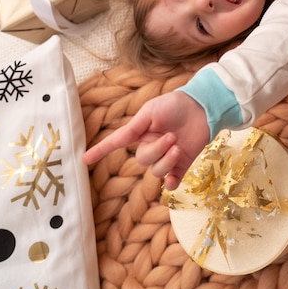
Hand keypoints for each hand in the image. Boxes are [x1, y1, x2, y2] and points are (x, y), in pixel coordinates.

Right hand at [82, 91, 209, 190]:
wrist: (203, 108)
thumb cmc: (175, 105)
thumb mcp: (151, 111)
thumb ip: (134, 126)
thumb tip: (119, 138)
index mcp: (140, 133)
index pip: (117, 143)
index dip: (100, 151)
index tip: (84, 160)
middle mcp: (151, 147)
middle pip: (142, 160)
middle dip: (156, 150)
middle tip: (171, 136)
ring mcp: (166, 158)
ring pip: (157, 171)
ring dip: (167, 160)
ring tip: (178, 145)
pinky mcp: (182, 165)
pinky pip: (172, 182)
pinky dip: (172, 184)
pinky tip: (174, 181)